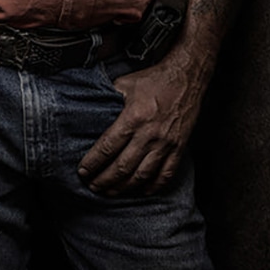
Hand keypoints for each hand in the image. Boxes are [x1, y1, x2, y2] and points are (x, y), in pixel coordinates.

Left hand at [77, 59, 204, 196]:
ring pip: (142, 175)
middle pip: (122, 167)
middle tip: (92, 186)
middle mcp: (149, 134)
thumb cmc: (154, 79)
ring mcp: (166, 144)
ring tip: (110, 192)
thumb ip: (108, 98)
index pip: (108, 146)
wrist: (186, 78)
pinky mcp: (179, 148)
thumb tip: (92, 110)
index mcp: (133, 117)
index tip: (83, 171)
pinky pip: (166, 175)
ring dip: (124, 188)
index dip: (93, 162)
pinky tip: (141, 191)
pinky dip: (152, 186)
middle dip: (104, 180)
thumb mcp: (125, 83)